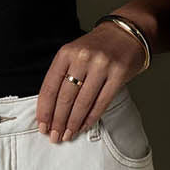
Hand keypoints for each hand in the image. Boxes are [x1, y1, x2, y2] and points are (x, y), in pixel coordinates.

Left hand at [36, 20, 147, 143]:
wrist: (127, 32)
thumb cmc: (96, 48)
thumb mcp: (73, 54)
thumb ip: (62, 75)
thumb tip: (50, 109)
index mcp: (66, 53)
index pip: (50, 87)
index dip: (45, 110)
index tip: (42, 126)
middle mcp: (83, 58)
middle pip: (65, 97)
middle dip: (58, 121)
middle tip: (54, 136)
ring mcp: (102, 66)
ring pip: (82, 102)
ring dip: (73, 123)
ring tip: (67, 135)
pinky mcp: (119, 74)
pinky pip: (101, 102)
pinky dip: (90, 118)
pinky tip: (83, 126)